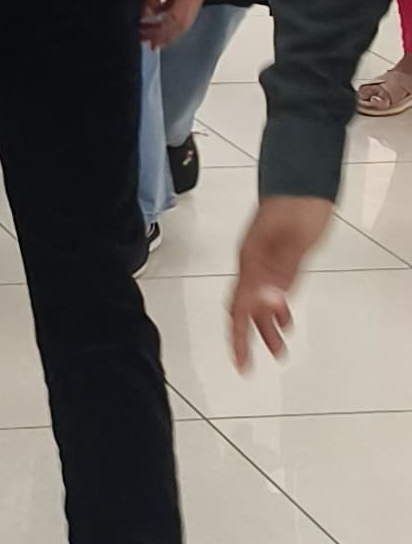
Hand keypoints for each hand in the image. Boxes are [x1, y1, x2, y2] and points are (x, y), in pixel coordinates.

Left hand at [139, 0, 207, 48]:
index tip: (147, 40)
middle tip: (146, 41)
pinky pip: (183, 6)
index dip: (162, 33)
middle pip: (184, 23)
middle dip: (165, 34)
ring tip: (148, 32)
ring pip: (184, 16)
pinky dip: (170, 14)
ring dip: (167, 26)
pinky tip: (156, 17)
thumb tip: (146, 15)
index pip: (178, 20)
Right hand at [229, 194, 331, 366]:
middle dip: (246, 338)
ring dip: (266, 327)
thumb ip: (282, 273)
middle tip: (248, 365)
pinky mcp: (276, 259)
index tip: (240, 361)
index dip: (239, 337)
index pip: (241, 307)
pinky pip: (270, 290)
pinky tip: (285, 320)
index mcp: (252, 261)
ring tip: (279, 351)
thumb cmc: (298, 205)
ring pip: (258, 301)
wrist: (304, 179)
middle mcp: (252, 263)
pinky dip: (276, 309)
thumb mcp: (295, 242)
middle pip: (243, 308)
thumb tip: (268, 305)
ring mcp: (263, 261)